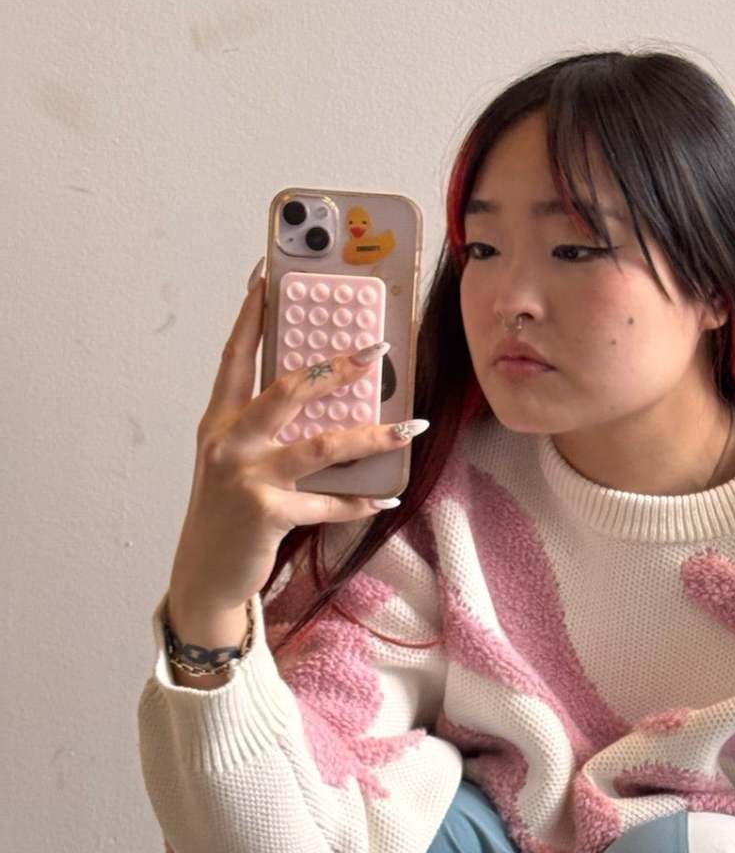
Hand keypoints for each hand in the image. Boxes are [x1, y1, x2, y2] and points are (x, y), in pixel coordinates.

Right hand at [170, 259, 407, 611]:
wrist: (204, 577)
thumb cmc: (228, 515)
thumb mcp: (235, 463)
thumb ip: (265, 430)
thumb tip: (325, 398)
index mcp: (220, 421)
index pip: (237, 356)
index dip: (252, 315)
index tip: (267, 276)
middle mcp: (228, 442)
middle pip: (289, 389)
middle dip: (338, 368)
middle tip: (378, 351)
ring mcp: (246, 477)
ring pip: (322, 445)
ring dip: (373, 436)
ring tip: (412, 427)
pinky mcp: (267, 514)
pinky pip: (328, 503)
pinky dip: (361, 501)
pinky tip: (387, 497)